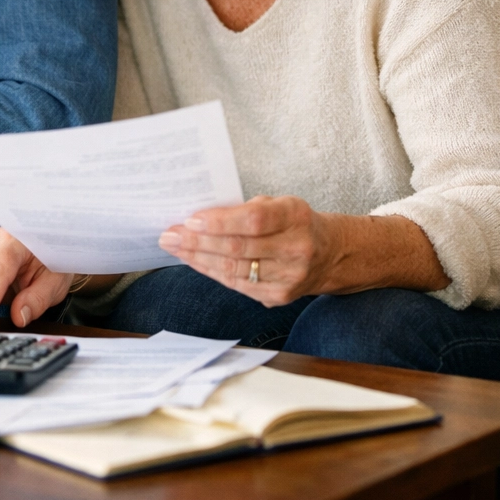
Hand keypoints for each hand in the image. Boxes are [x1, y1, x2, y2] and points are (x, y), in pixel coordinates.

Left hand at [158, 195, 339, 306]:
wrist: (329, 253)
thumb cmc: (292, 221)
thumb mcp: (277, 203)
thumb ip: (244, 209)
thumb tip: (199, 217)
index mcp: (295, 216)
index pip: (253, 221)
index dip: (220, 222)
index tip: (191, 219)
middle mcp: (296, 248)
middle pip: (238, 248)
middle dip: (198, 241)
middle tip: (170, 234)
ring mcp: (289, 277)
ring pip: (233, 269)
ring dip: (198, 258)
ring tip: (174, 247)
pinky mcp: (279, 296)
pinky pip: (236, 284)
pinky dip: (210, 271)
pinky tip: (193, 261)